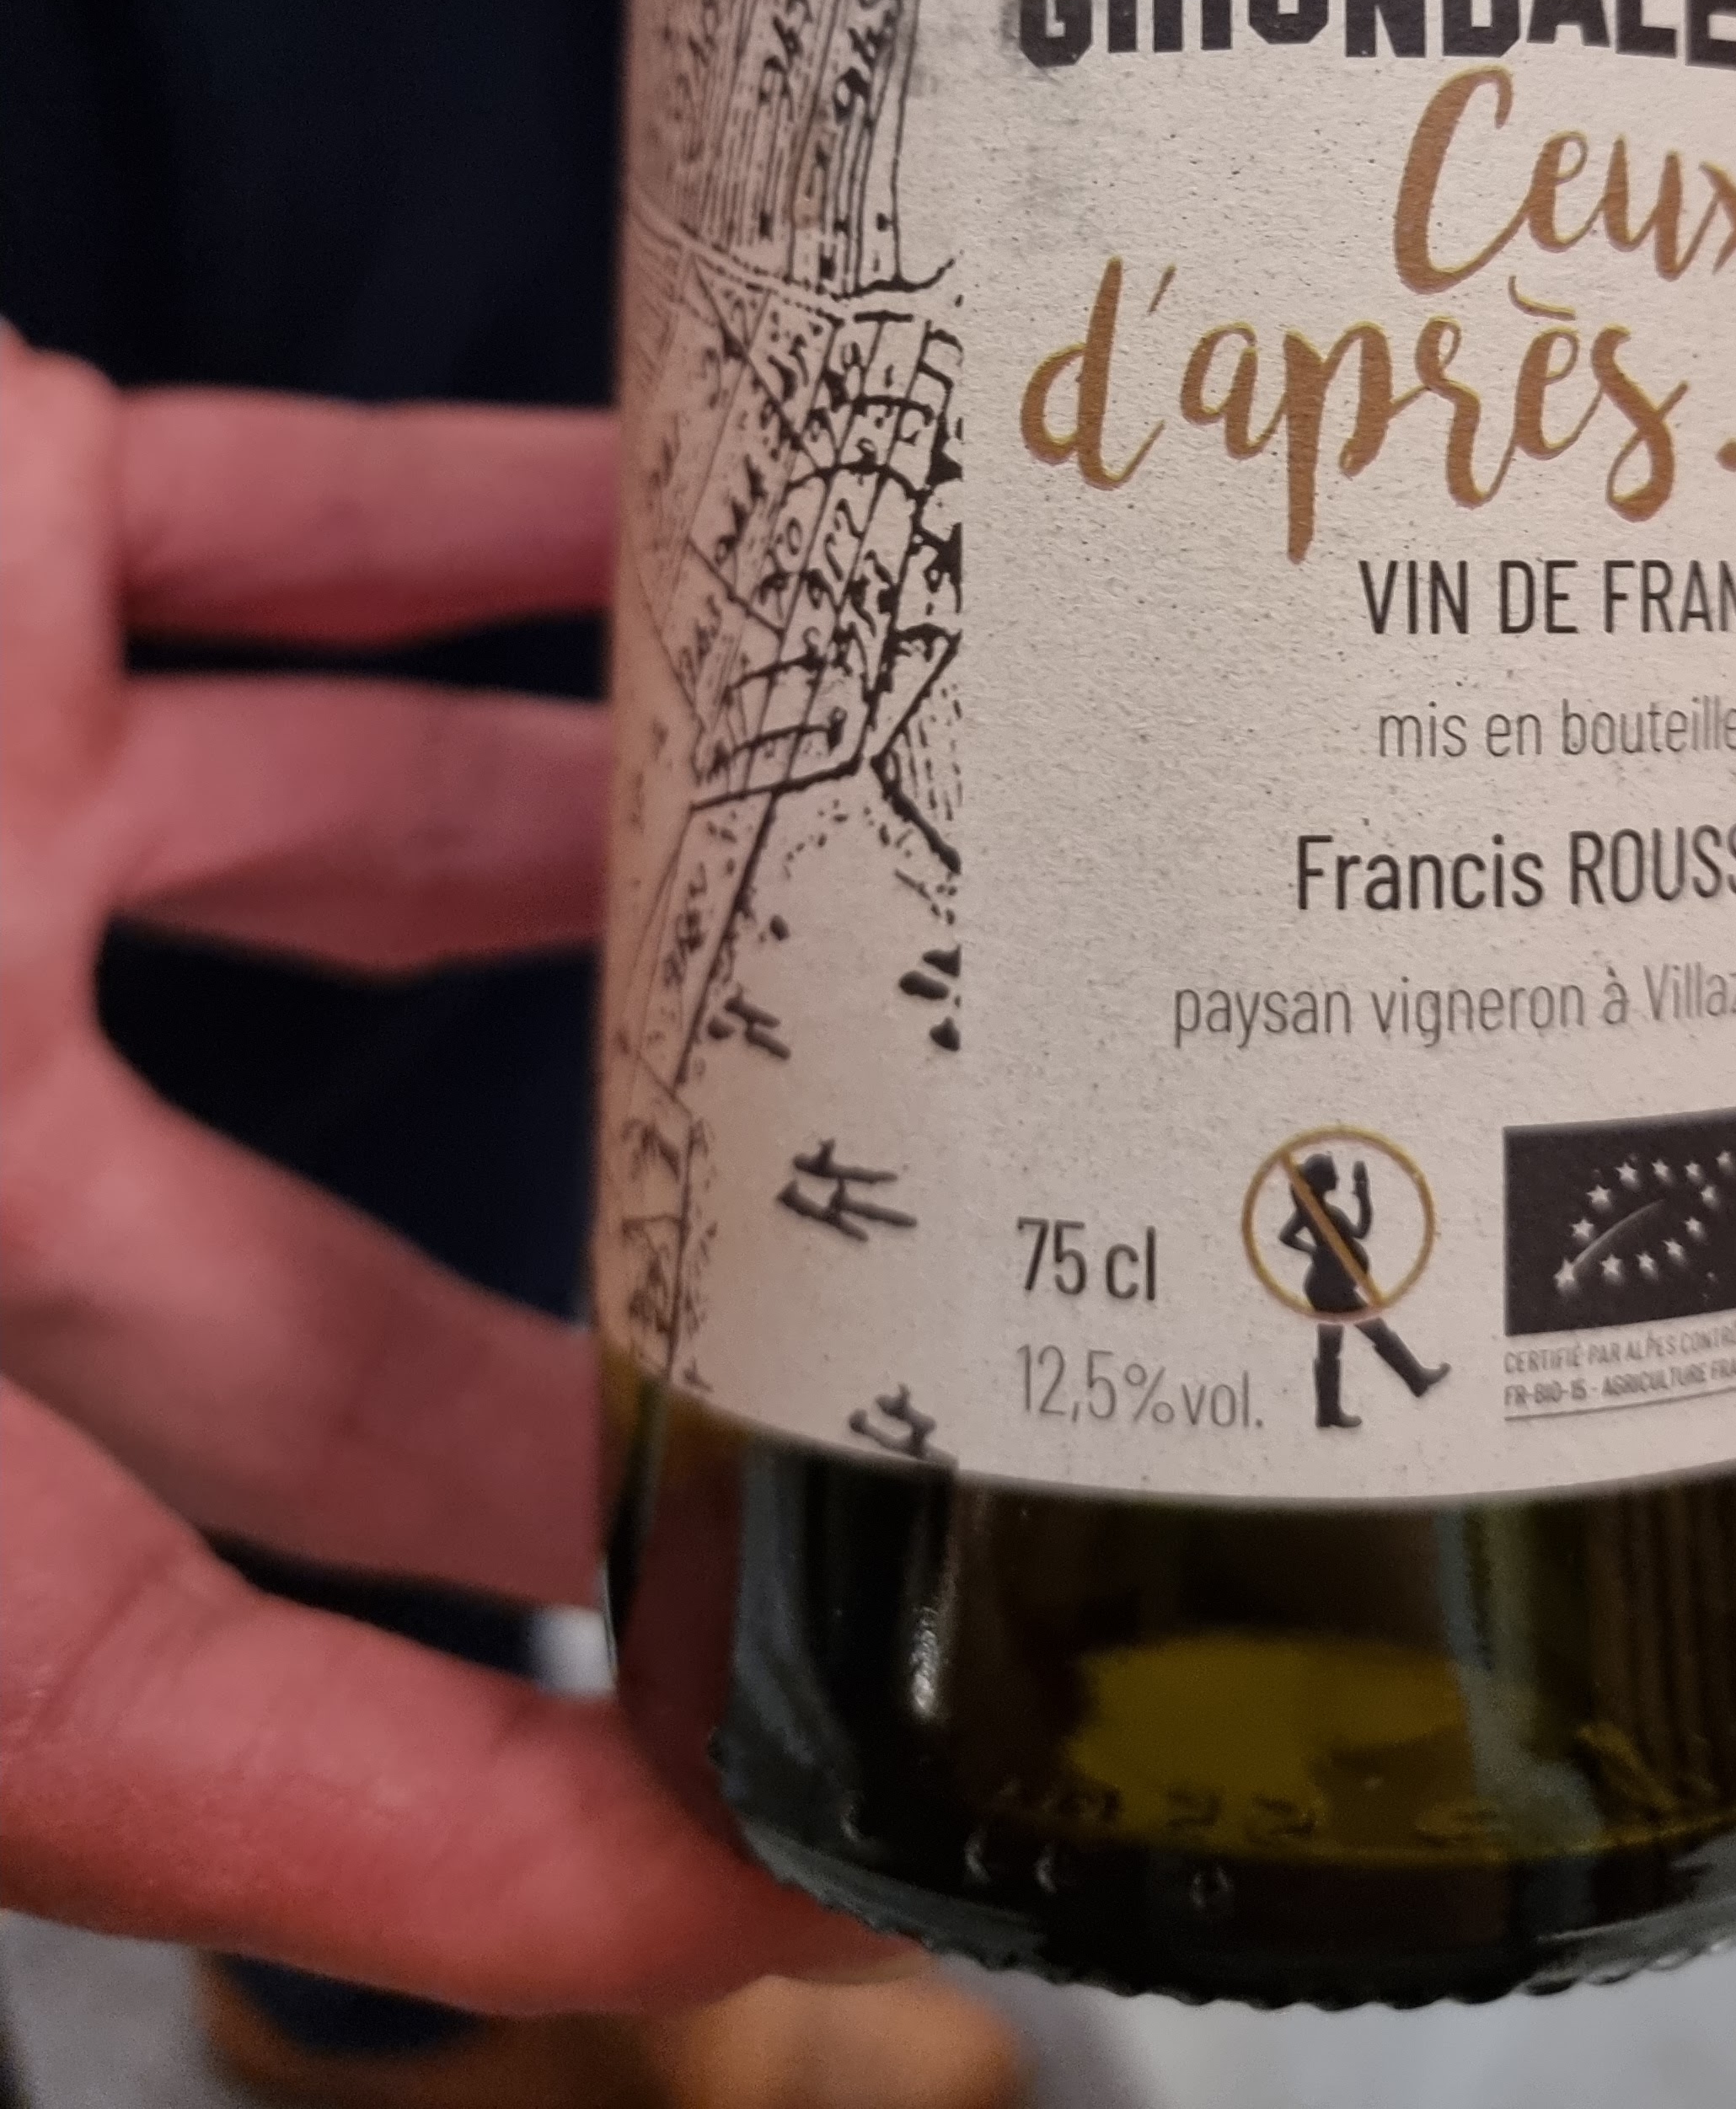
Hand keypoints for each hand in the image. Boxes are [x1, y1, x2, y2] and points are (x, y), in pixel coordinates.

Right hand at [0, 331, 890, 2015]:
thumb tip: (183, 1795)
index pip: (136, 1710)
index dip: (429, 1850)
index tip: (749, 1890)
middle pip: (338, 1323)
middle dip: (625, 1374)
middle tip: (941, 1397)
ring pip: (399, 860)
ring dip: (655, 877)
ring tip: (929, 914)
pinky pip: (316, 524)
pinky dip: (523, 508)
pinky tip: (727, 503)